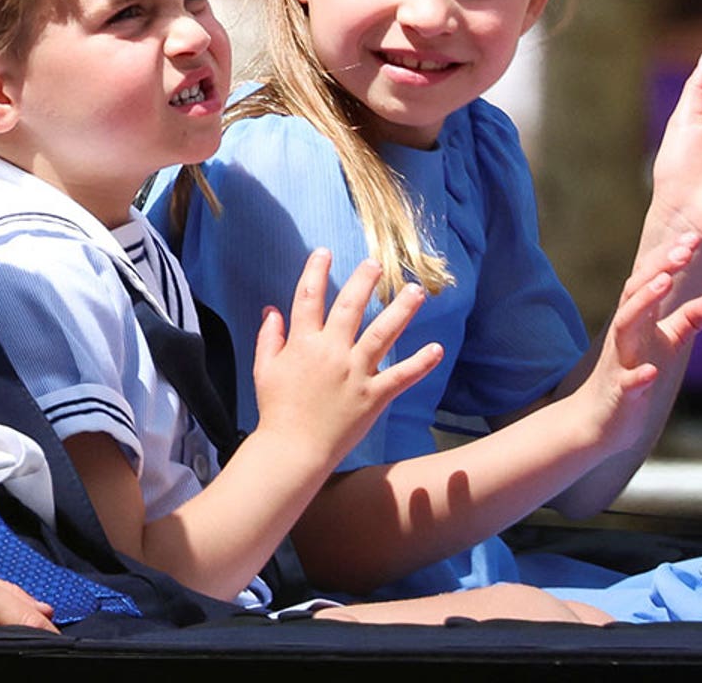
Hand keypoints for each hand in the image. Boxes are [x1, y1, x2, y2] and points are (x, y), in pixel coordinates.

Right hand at [251, 250, 443, 462]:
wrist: (292, 450)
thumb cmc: (276, 410)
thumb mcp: (264, 369)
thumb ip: (269, 337)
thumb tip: (271, 311)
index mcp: (303, 343)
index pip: (309, 297)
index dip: (315, 271)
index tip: (324, 252)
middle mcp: (331, 352)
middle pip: (350, 306)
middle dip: (364, 280)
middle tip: (377, 263)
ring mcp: (355, 373)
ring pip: (382, 333)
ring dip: (401, 310)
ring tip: (416, 291)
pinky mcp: (373, 396)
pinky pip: (401, 376)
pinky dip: (421, 362)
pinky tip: (437, 348)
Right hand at [581, 265, 701, 451]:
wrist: (598, 419)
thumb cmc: (635, 373)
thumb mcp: (667, 343)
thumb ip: (689, 320)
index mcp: (636, 320)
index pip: (649, 281)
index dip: (668, 259)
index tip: (692, 237)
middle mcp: (624, 335)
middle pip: (635, 294)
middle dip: (657, 271)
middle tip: (683, 250)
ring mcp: (620, 363)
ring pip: (625, 328)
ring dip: (643, 304)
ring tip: (664, 284)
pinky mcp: (620, 394)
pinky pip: (627, 383)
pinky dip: (637, 376)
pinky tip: (652, 371)